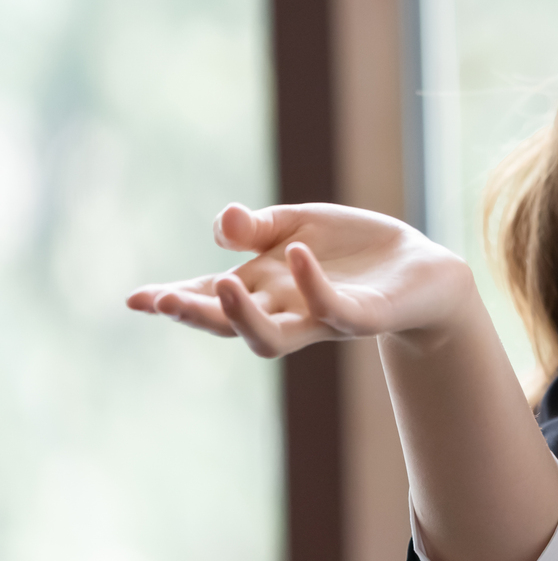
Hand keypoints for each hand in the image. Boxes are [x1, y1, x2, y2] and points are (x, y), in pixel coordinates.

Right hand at [125, 202, 474, 357]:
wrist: (421, 268)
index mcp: (263, 288)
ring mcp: (321, 319)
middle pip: (229, 326)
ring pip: (272, 338)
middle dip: (194, 315)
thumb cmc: (353, 249)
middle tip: (162, 302)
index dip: (172, 299)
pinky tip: (297, 251)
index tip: (134, 298)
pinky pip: (332, 308)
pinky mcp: (362, 317)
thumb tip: (225, 222)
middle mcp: (285, 311)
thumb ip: (257, 225)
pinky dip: (313, 283)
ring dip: (244, 316)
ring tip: (225, 284)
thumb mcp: (299, 223)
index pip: (209, 297)